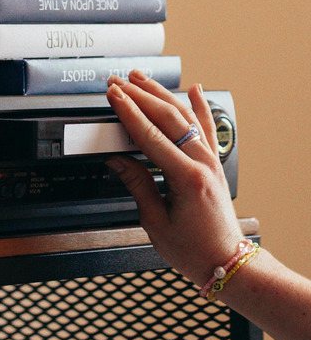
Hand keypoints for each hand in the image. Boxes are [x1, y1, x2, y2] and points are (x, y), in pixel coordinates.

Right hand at [105, 70, 243, 286]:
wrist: (226, 261)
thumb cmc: (194, 249)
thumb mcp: (155, 221)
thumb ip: (137, 184)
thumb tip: (117, 160)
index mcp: (185, 178)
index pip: (150, 135)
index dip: (129, 113)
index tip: (113, 95)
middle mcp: (201, 163)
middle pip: (167, 118)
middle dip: (139, 96)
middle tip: (117, 82)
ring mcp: (210, 160)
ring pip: (185, 116)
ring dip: (161, 94)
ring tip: (140, 78)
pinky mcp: (213, 163)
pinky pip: (207, 127)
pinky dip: (201, 106)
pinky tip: (195, 89)